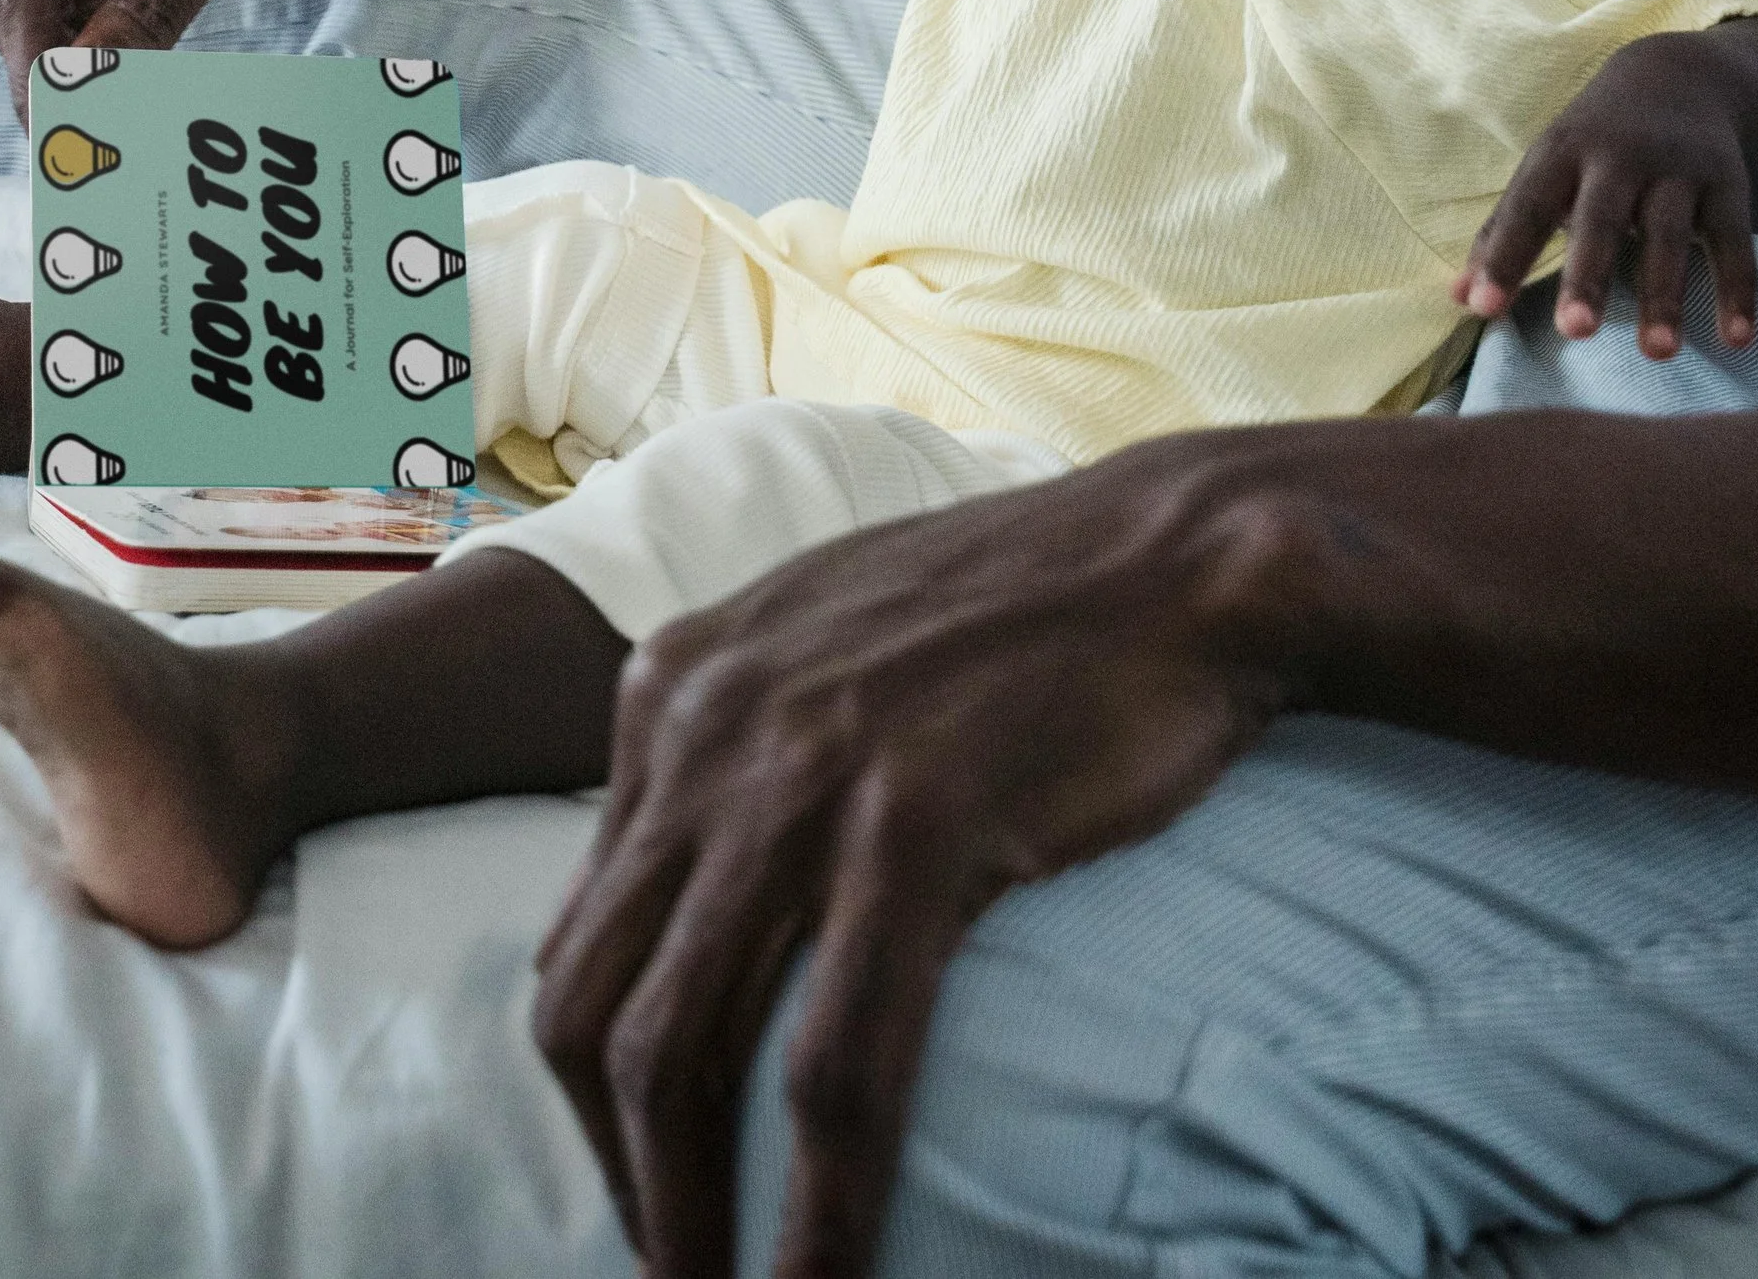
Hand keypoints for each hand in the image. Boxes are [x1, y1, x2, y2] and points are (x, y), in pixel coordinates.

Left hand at [532, 444, 1290, 1278]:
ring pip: (682, 1055)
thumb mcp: (824, 644)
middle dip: (616, 1175)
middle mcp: (704, 730)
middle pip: (594, 1009)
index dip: (595, 1089)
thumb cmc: (1022, 610)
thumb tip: (699, 883)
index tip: (644, 1179)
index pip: (580, 932)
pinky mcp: (912, 827)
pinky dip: (822, 1208)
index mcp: (671, 688)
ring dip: (687, 1222)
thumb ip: (740, 743)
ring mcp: (800, 777)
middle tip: (673, 1276)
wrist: (1177, 552)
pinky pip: (837, 1067)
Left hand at [1456, 26, 1757, 358]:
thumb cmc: (1594, 143)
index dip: (1503, 255)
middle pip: (1601, 218)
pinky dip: (1739, 290)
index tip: (1482, 309)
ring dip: (1664, 295)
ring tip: (1657, 353)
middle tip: (1574, 332)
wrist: (1678, 77)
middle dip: (1588, 273)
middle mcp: (1620, 158)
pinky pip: (1734, 242)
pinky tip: (1737, 339)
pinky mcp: (1728, 186)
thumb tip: (1459, 299)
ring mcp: (1678, 170)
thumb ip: (1504, 234)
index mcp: (1563, 153)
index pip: (1527, 207)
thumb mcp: (1546, 170)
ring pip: (1670, 235)